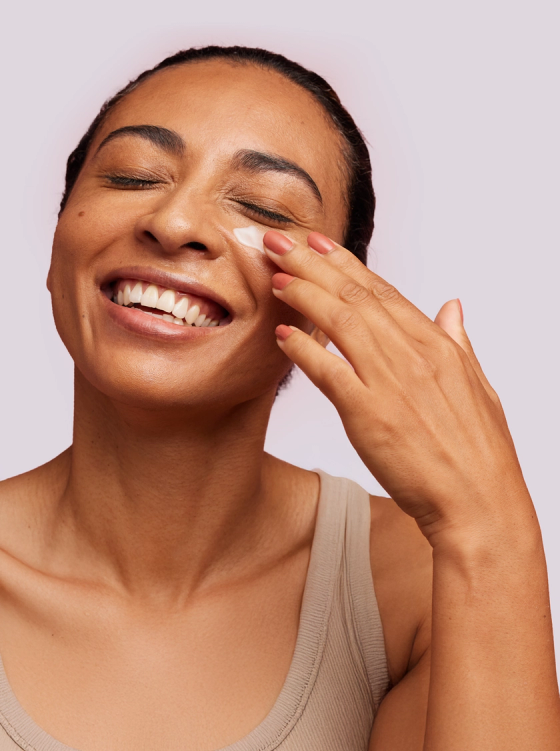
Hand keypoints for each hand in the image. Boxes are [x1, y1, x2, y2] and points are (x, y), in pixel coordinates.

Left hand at [265, 230, 531, 542]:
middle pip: (355, 296)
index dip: (345, 264)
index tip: (316, 243)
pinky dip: (304, 349)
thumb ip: (459, 343)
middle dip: (312, 264)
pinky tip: (281, 334)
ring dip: (303, 294)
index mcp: (437, 346)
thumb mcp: (478, 388)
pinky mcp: (371, 414)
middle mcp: (413, 355)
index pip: (383, 292)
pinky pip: (330, 372)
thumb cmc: (478, 453)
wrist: (480, 505)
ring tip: (274, 275)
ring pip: (341, 323)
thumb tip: (452, 308)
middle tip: (278, 241)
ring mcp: (392, 383)